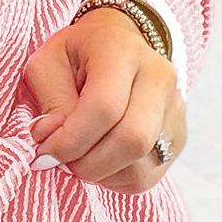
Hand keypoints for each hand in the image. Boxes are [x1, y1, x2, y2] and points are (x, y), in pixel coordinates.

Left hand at [23, 6, 185, 191]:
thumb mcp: (48, 63)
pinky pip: (147, 177)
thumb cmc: (77, 55)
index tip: (44, 151)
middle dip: (87, 163)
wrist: (118, 42)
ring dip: (99, 174)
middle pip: (133, 139)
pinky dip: (115, 180)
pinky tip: (98, 162)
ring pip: (141, 166)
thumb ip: (50, 101)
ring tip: (77, 159)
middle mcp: (159, 78)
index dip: (70, 140)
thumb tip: (51, 139)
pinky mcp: (177, 137)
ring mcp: (175, 109)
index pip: (105, 107)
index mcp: (123, 52)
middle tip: (60, 161)